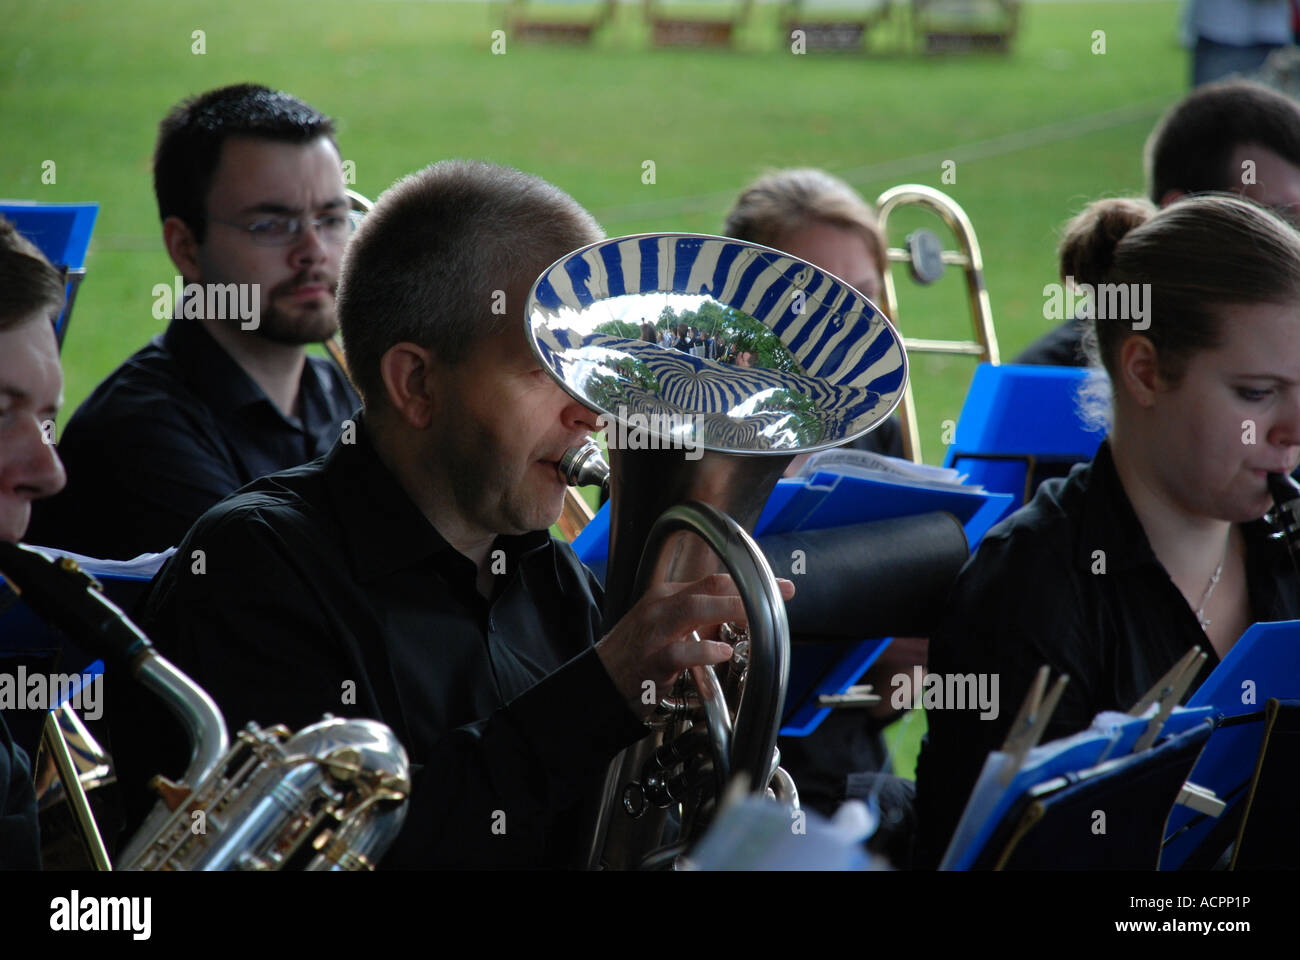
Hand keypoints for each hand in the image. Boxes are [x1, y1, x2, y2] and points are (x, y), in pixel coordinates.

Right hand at [596, 573, 795, 716]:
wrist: (599, 682)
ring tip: (759, 617)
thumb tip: (740, 617)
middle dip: (749, 591)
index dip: (749, 581)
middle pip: (709, 588)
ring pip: (694, 609)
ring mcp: (654, 632)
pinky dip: (702, 652)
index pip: (714, 580)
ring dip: (730, 610)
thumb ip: (702, 620)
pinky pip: (678, 652)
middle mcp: (661, 607)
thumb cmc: (636, 656)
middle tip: (781, 595)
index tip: (780, 587)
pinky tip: (722, 653)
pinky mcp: (650, 660)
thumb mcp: (669, 628)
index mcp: (668, 596)